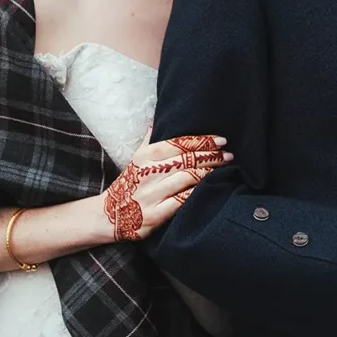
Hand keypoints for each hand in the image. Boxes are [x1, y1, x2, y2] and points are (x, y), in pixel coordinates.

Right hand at [104, 135, 230, 241]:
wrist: (108, 215)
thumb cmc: (128, 184)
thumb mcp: (135, 159)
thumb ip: (149, 140)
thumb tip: (157, 120)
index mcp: (146, 156)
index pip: (180, 143)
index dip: (203, 140)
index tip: (221, 140)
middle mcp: (149, 172)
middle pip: (187, 159)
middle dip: (212, 156)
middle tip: (229, 155)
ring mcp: (152, 193)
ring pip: (188, 178)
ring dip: (209, 172)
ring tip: (224, 169)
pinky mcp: (156, 214)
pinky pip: (182, 200)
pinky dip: (197, 193)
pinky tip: (210, 189)